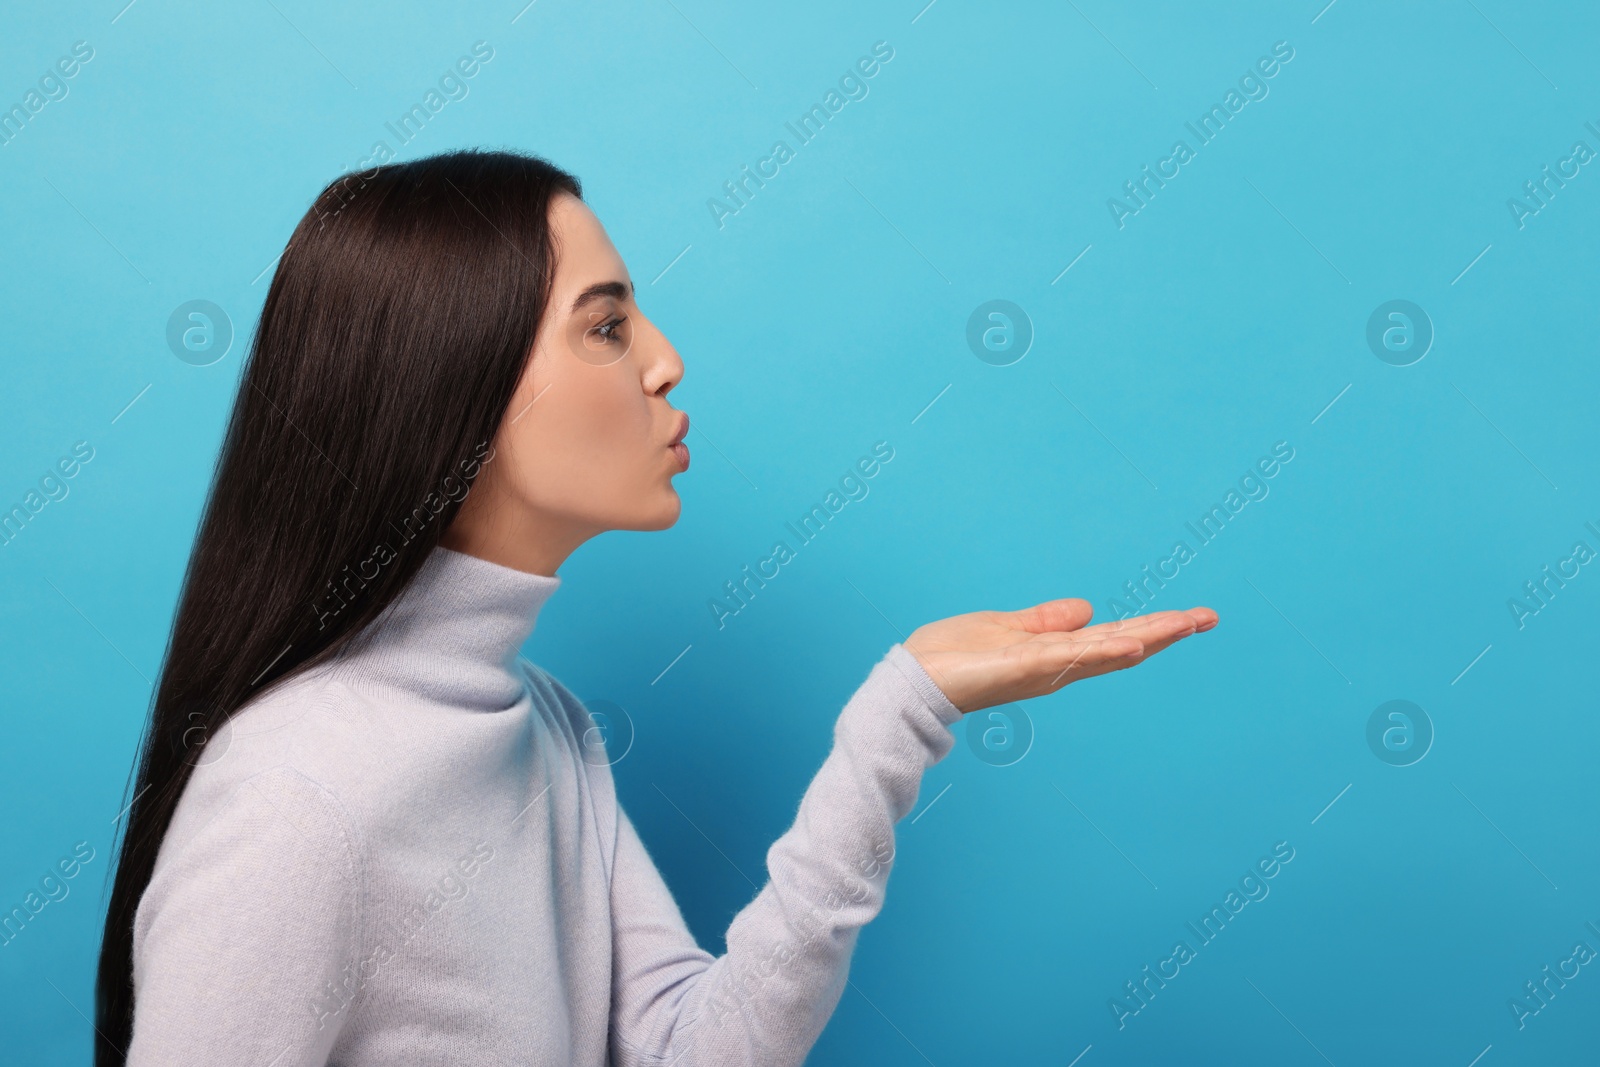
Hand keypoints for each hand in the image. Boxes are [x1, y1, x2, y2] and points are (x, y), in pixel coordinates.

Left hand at [904, 599, 1217, 713]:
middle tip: (1209, 617)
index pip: (1115, 637)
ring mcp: (1043, 668)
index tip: (1193, 616)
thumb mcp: (1006, 628)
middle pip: (1123, 645)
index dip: (1154, 626)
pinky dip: (1102, 650)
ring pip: (1105, 650)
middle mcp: (1058, 665)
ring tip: (1184, 623)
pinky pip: (1069, 658)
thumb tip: (1087, 610)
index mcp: (1056, 653)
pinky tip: (1132, 642)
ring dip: (1147, 636)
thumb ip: (1045, 621)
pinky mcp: (1022, 666)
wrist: (915, 681)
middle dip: (1166, 631)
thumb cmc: (952, 658)